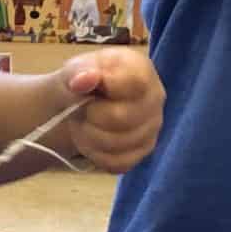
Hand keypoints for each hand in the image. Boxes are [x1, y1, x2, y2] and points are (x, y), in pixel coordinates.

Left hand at [59, 48, 163, 172]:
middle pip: (120, 118)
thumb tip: (82, 81)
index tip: (82, 86)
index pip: (134, 83)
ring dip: (89, 136)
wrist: (86, 99)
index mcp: (141, 70)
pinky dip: (96, 154)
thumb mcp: (75, 69)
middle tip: (80, 109)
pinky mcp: (144, 151)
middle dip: (90, 115)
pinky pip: (117, 163)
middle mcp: (155, 98)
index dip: (104, 89)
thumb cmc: (85, 79)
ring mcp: (152, 127)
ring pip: (117, 144)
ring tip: (84, 123)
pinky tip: (92, 139)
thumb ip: (78, 72)